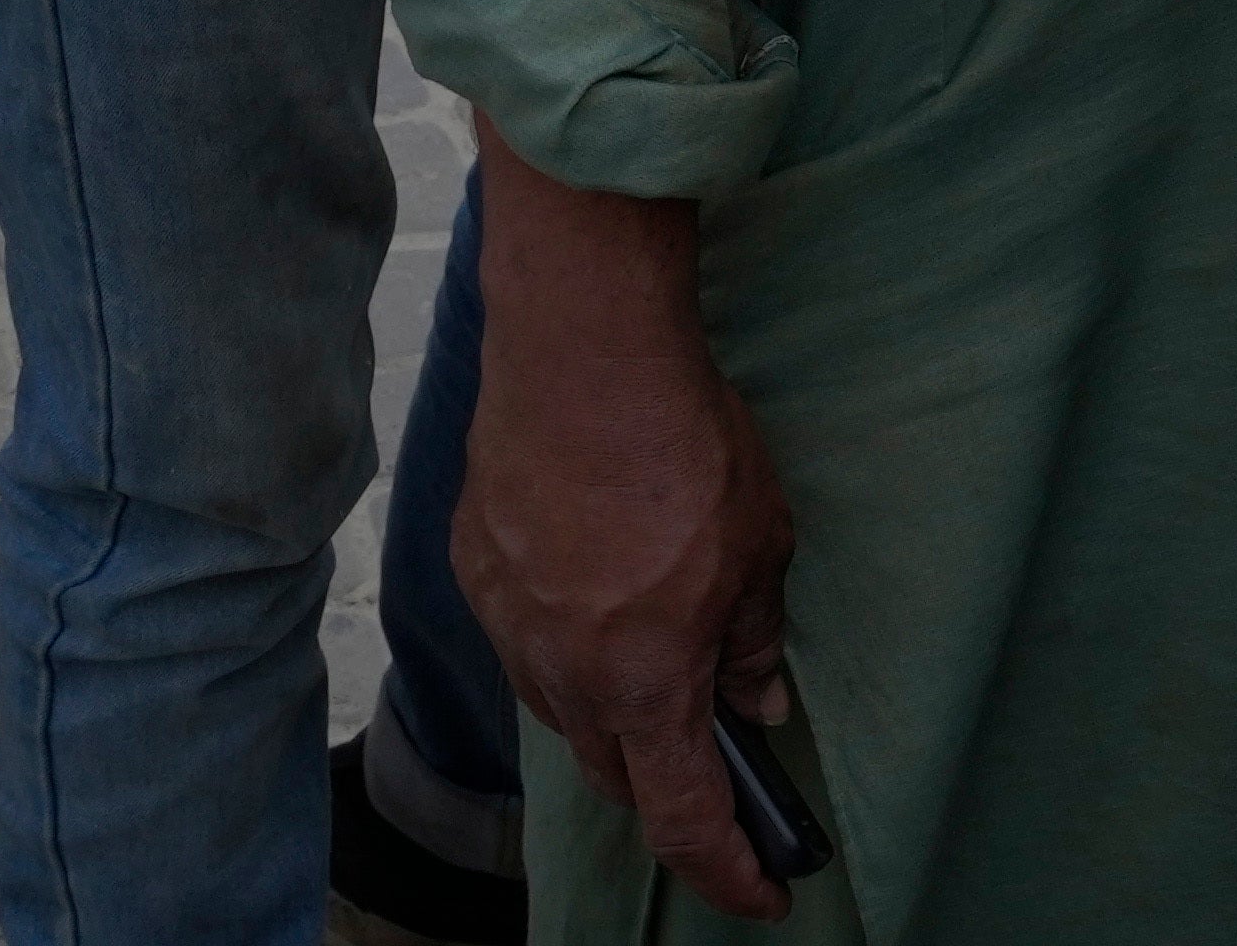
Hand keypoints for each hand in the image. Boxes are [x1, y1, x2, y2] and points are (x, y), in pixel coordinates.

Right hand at [464, 167, 803, 921]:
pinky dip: (562, 640)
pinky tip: (590, 587)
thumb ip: (753, 639)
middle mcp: (563, 671)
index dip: (728, 872)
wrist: (581, 345)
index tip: (762, 892)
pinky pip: (521, 636)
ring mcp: (508, 618)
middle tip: (713, 755)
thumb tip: (755, 695)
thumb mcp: (762, 547)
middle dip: (665, 784)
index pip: (683, 821)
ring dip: (609, 710)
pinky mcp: (474, 563)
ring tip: (650, 653)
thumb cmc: (680, 439)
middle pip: (614, 774)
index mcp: (644, 682)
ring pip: (560, 709)